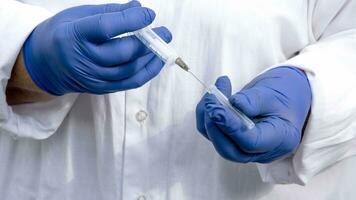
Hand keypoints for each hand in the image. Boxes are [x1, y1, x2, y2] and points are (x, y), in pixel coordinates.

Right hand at [23, 1, 171, 94]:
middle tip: (164, 32)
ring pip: (129, 70)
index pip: (106, 28)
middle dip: (148, 42)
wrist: (45, 64)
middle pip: (122, 53)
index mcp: (73, 35)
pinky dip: (147, 72)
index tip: (148, 14)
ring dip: (150, 58)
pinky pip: (129, 83)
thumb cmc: (64, 34)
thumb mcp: (79, 15)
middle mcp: (82, 59)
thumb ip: (110, 12)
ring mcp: (92, 77)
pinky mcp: (100, 88)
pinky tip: (156, 61)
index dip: (131, 20)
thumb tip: (138, 8)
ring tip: (163, 45)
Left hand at [195, 67, 310, 162]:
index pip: (250, 142)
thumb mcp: (273, 94)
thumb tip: (233, 103)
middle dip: (214, 124)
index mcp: (280, 139)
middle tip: (211, 98)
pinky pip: (215, 135)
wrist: (287, 98)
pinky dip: (207, 117)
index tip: (216, 107)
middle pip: (230, 149)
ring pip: (218, 142)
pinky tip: (213, 98)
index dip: (230, 126)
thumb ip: (254, 100)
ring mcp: (247, 150)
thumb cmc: (284, 95)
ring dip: (207, 118)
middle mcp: (262, 151)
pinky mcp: (234, 143)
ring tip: (213, 92)